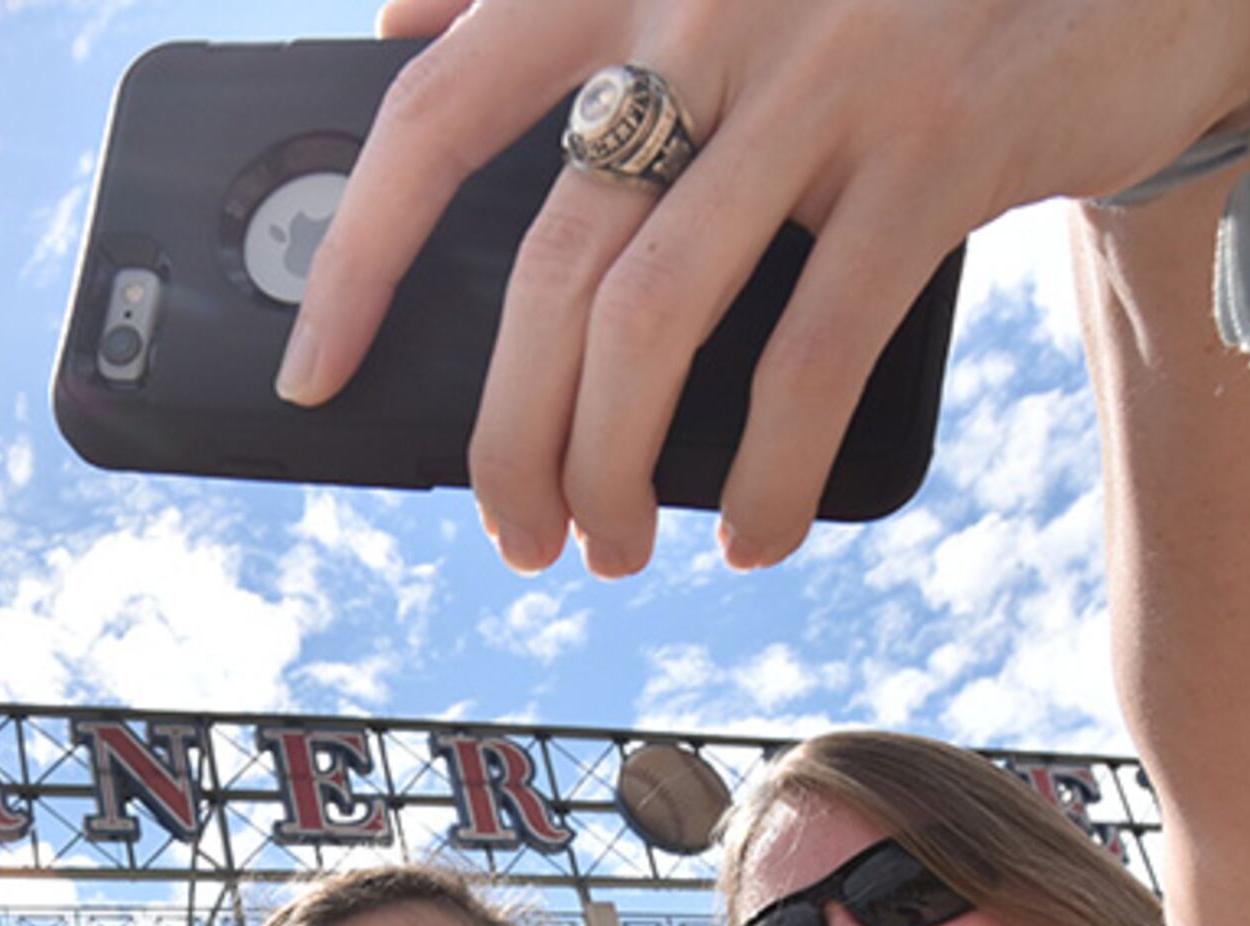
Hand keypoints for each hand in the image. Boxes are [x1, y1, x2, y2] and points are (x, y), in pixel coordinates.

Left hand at [281, 0, 1249, 574]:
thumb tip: (394, 24)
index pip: (436, 113)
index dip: (359, 256)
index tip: (315, 373)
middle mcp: (706, 6)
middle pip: (543, 267)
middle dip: (507, 435)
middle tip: (512, 528)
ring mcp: (822, 77)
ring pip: (651, 323)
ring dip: (609, 470)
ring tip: (611, 547)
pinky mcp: (934, 148)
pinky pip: (808, 353)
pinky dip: (761, 472)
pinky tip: (744, 532)